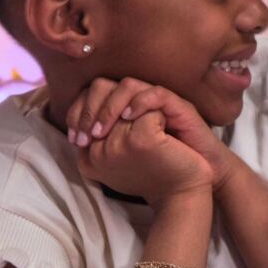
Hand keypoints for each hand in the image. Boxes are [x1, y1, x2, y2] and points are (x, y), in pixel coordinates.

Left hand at [67, 78, 238, 189]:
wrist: (192, 183)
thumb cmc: (158, 170)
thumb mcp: (121, 159)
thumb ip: (100, 146)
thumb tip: (75, 141)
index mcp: (125, 108)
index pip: (92, 94)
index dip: (78, 112)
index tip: (75, 138)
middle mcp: (140, 99)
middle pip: (105, 84)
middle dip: (89, 109)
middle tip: (87, 136)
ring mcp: (160, 101)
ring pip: (128, 85)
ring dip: (110, 107)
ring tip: (102, 131)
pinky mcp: (180, 107)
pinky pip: (156, 94)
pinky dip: (140, 104)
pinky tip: (129, 120)